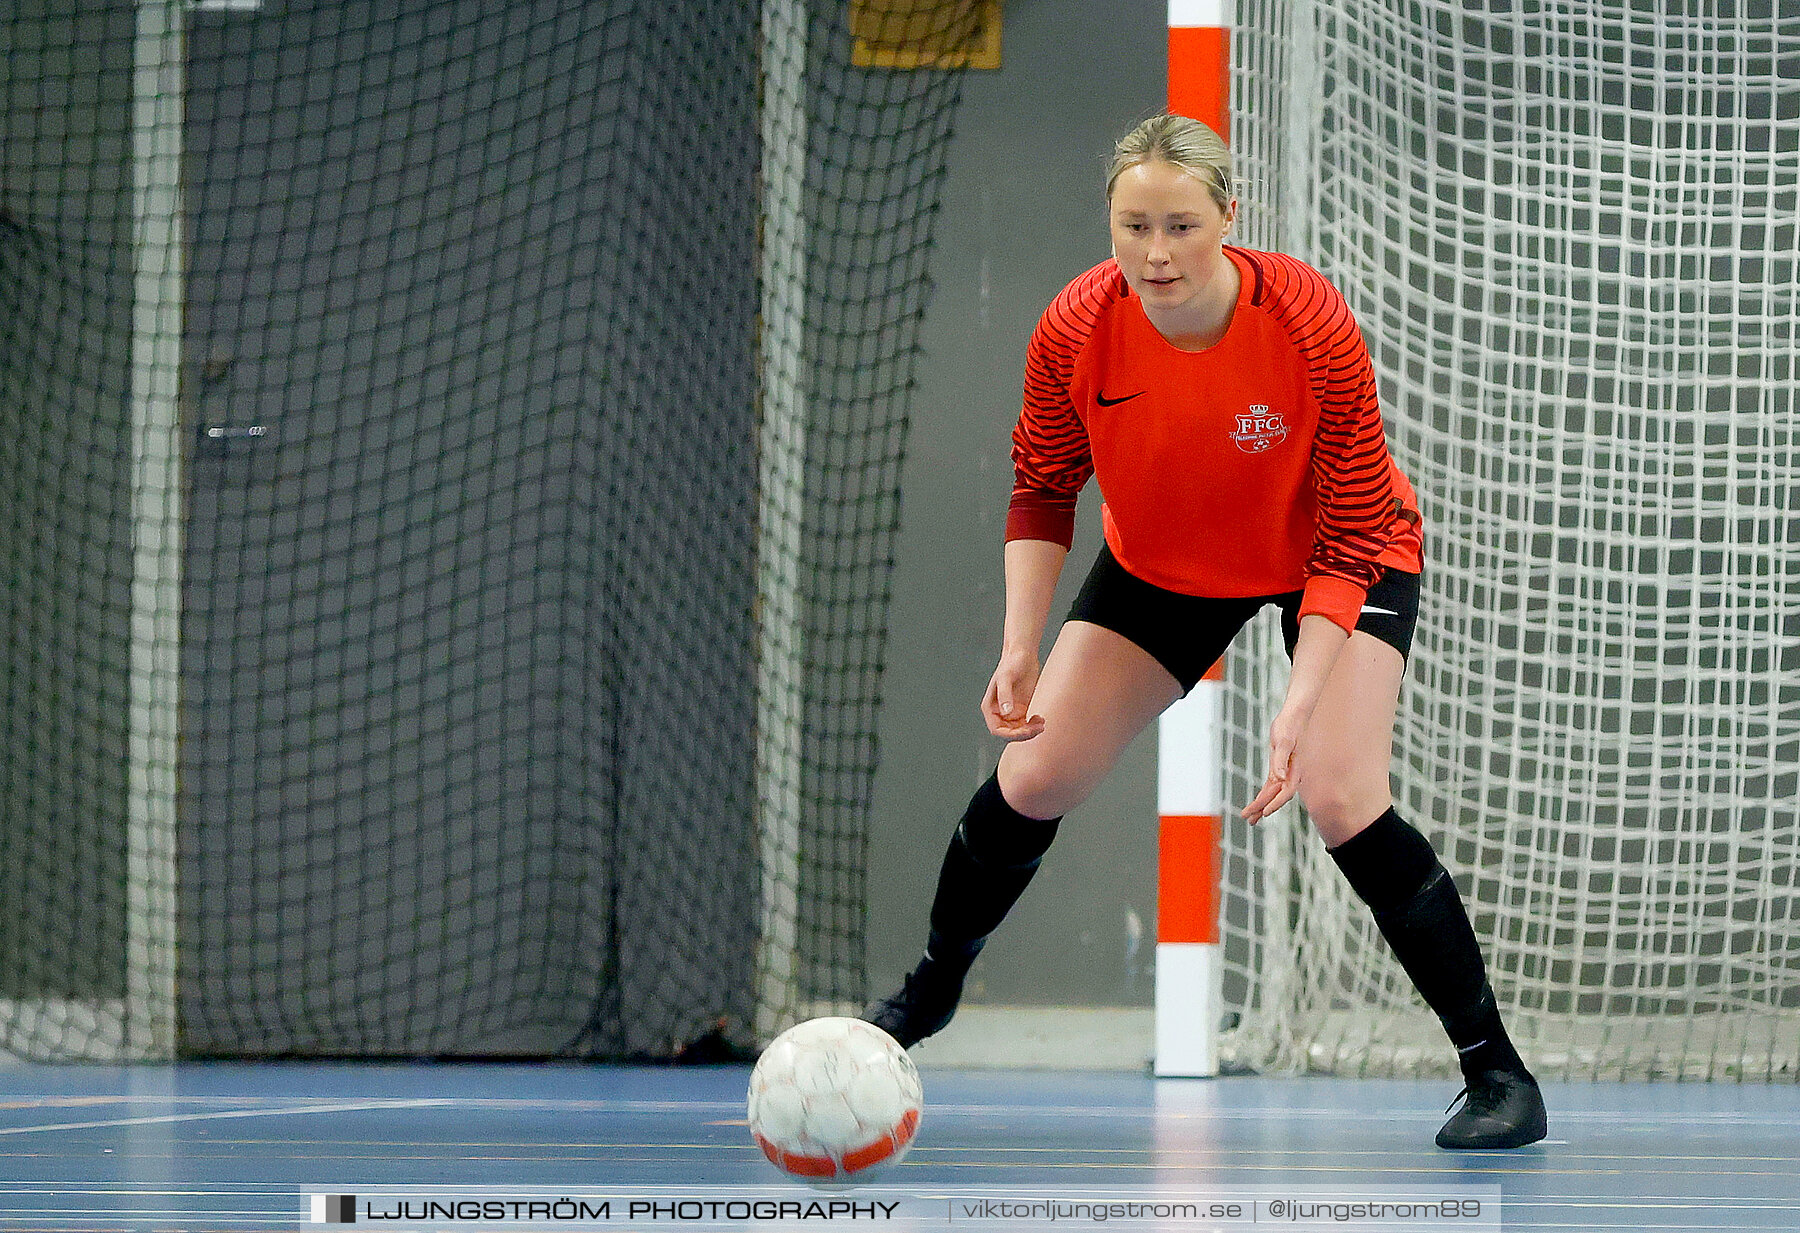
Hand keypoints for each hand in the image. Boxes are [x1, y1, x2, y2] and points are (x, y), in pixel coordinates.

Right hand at [981, 650, 1046, 740]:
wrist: (1023, 655)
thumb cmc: (1012, 663)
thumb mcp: (1007, 677)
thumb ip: (1005, 694)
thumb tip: (1005, 712)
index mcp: (990, 707)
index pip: (997, 730)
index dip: (1010, 734)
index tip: (1025, 730)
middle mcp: (998, 712)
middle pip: (1009, 733)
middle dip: (1024, 734)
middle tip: (1039, 726)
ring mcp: (1010, 712)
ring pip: (1019, 731)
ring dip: (1030, 731)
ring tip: (1041, 722)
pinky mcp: (1021, 710)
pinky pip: (1026, 726)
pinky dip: (1033, 726)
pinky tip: (1041, 718)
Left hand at [1241, 706, 1305, 823]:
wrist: (1294, 716)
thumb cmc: (1289, 727)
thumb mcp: (1283, 742)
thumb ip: (1281, 760)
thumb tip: (1280, 778)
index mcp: (1294, 770)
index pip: (1285, 793)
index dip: (1275, 804)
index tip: (1264, 813)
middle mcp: (1291, 774)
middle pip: (1276, 796)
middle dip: (1262, 809)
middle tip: (1249, 821)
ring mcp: (1285, 772)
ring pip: (1272, 793)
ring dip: (1262, 805)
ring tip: (1250, 818)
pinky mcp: (1279, 767)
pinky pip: (1271, 785)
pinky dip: (1264, 794)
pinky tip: (1257, 801)